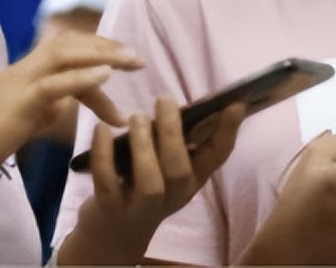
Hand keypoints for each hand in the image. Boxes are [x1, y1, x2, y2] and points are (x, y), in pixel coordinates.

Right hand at [0, 30, 142, 202]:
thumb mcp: (12, 125)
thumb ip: (38, 110)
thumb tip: (63, 105)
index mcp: (16, 78)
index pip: (61, 54)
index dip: (93, 55)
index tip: (121, 66)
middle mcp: (16, 73)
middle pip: (66, 43)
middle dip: (105, 46)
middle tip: (137, 59)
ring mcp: (15, 85)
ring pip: (63, 54)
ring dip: (102, 54)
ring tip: (132, 61)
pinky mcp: (15, 105)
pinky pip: (54, 83)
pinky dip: (84, 75)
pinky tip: (107, 75)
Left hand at [59, 97, 243, 264]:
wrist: (112, 235)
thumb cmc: (142, 186)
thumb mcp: (166, 167)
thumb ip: (176, 140)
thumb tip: (185, 101)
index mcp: (190, 180)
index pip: (216, 157)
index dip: (227, 131)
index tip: (235, 104)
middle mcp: (172, 196)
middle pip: (180, 170)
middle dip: (173, 133)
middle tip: (165, 101)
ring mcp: (140, 207)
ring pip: (150, 182)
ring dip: (144, 146)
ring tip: (137, 117)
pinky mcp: (110, 209)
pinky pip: (107, 181)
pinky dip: (103, 154)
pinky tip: (101, 129)